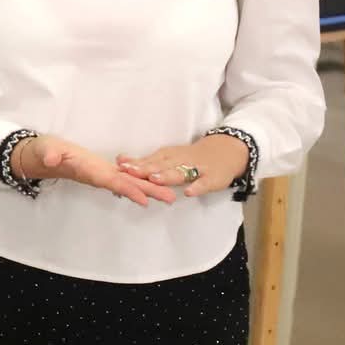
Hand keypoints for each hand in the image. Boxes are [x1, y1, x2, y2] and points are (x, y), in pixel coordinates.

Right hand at [16, 135, 176, 206]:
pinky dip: (141, 182)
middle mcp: (98, 176)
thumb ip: (49, 154)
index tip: (144, 199)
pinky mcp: (104, 170)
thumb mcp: (45, 150)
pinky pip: (126, 178)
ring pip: (129, 183)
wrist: (41, 156)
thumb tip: (51, 159)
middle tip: (170, 198)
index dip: (127, 189)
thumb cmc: (45, 152)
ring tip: (170, 195)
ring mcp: (102, 174)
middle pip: (126, 185)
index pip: (110, 181)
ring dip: (149, 189)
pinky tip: (155, 184)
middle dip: (148, 192)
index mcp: (87, 171)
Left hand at [117, 133, 248, 197]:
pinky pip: (204, 183)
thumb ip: (146, 162)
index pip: (150, 160)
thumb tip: (119, 161)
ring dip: (167, 176)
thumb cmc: (190, 157)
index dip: (135, 164)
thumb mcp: (167, 157)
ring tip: (155, 180)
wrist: (225, 151)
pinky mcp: (212, 178)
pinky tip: (188, 193)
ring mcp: (197, 168)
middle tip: (130, 172)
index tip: (120, 167)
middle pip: (161, 165)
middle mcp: (180, 160)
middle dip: (145, 169)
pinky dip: (197, 187)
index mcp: (169, 156)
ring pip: (180, 172)